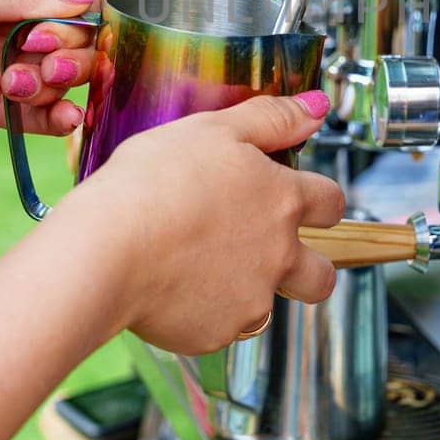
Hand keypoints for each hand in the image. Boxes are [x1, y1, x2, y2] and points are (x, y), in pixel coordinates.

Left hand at [0, 0, 99, 133]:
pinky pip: (34, 114)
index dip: (77, 18)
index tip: (53, 33)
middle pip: (71, 39)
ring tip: (18, 87)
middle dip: (69, 54)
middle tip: (43, 64)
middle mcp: (7, 18)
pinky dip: (54, 119)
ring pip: (58, 78)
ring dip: (54, 85)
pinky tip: (62, 121)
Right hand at [69, 92, 344, 354]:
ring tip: (198, 268)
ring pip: (266, 305)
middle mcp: (279, 255)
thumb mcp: (212, 129)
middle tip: (268, 254)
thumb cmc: (153, 180)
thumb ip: (271, 118)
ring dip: (246, 291)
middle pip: (322, 276)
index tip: (301, 200)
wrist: (107, 248)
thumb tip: (317, 106)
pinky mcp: (215, 334)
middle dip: (309, 269)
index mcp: (282, 201)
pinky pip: (218, 327)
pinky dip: (200, 311)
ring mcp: (250, 300)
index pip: (331, 203)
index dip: (320, 201)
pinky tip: (166, 287)